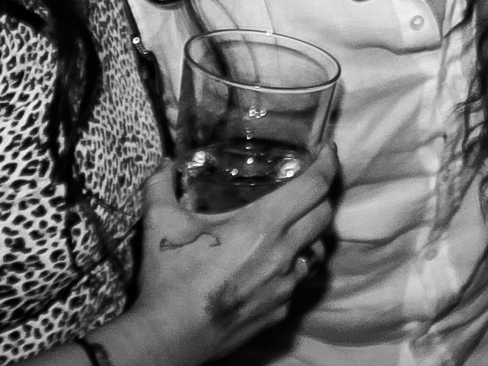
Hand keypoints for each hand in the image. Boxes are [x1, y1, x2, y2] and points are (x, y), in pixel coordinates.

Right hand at [104, 146, 337, 365]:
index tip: (327, 148)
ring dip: (313, 232)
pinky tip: (277, 262)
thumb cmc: (168, 280)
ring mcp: (286, 286)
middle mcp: (283, 254)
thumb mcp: (159, 224)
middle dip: (323, 193)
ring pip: (319, 250)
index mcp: (262, 226)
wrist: (170, 339)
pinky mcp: (281, 311)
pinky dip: (296, 265)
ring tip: (295, 223)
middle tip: (310, 181)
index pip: (314, 186)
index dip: (328, 162)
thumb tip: (164, 164)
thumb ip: (160, 187)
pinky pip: (300, 281)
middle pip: (324, 215)